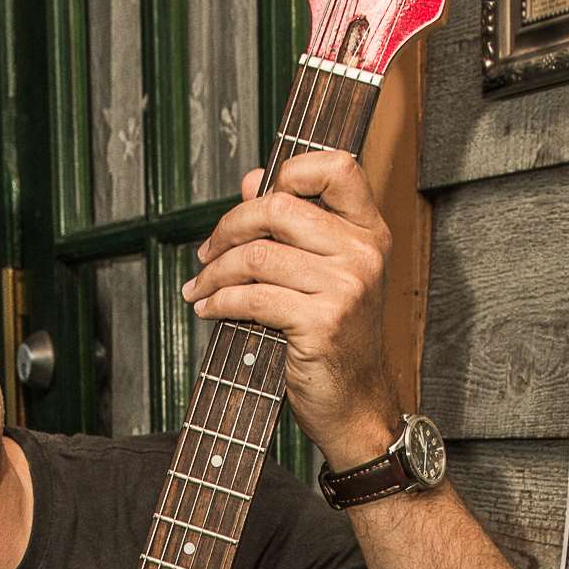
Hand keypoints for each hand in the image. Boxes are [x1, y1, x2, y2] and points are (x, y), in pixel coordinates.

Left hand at [183, 152, 397, 467]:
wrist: (355, 401)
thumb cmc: (335, 337)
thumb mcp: (324, 273)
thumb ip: (293, 225)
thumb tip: (253, 181)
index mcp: (368, 232)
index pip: (337, 167)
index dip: (290, 170)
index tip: (257, 196)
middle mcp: (363, 254)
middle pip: (278, 208)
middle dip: (229, 228)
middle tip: (207, 252)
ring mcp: (346, 288)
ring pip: (257, 256)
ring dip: (214, 272)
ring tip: (200, 287)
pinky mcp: (321, 323)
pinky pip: (252, 297)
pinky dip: (219, 302)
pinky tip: (208, 309)